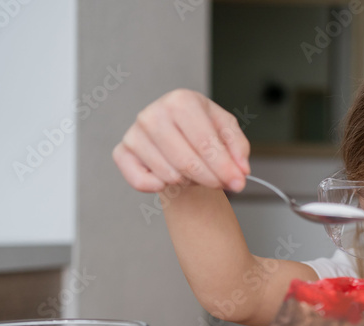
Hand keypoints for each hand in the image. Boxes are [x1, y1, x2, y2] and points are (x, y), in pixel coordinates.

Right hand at [112, 89, 250, 193]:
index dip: (224, 167)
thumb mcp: (226, 131)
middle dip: (210, 179)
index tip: (238, 183)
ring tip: (194, 171)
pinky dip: (160, 187)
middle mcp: (153, 113)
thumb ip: (238, 148)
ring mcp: (134, 133)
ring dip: (189, 182)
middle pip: (187, 162)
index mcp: (181, 101)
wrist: (177, 135)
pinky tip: (170, 176)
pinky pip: (143, 183)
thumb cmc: (202, 130)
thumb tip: (241, 170)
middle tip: (222, 184)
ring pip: (169, 175)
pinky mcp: (122, 152)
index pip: (205, 142)